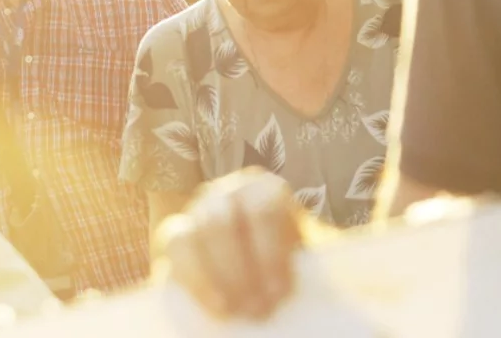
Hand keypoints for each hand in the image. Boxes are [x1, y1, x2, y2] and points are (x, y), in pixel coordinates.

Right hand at [155, 170, 302, 319]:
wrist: (258, 268)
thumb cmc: (287, 262)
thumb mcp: (304, 256)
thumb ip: (307, 264)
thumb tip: (324, 289)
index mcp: (262, 189)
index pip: (264, 209)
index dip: (271, 251)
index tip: (280, 292)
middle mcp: (226, 194)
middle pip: (222, 222)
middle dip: (239, 269)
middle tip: (258, 308)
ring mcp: (197, 211)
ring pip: (195, 235)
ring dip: (217, 277)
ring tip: (238, 311)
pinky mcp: (176, 235)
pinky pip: (178, 251)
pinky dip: (196, 281)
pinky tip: (217, 308)